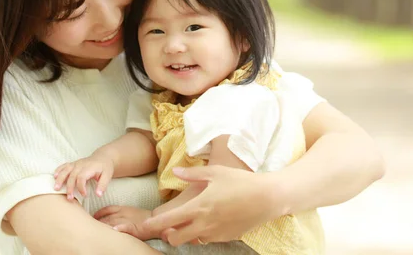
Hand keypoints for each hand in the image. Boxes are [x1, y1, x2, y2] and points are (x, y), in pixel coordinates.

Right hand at [54, 155, 113, 199]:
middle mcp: (81, 164)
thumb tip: (98, 195)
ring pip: (66, 170)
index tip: (84, 195)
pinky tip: (54, 176)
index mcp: (89, 167)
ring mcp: (76, 163)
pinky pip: (64, 166)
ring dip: (60, 179)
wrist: (103, 157)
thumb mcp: (108, 176)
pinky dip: (59, 170)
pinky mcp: (73, 164)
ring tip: (56, 188)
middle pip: (72, 175)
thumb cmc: (105, 168)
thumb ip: (103, 185)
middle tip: (69, 198)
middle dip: (69, 187)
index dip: (81, 187)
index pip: (82, 177)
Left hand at [94, 206, 156, 240]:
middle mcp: (123, 213)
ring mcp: (128, 220)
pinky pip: (125, 227)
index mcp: (122, 208)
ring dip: (105, 226)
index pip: (107, 209)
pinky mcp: (133, 228)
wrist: (156, 219)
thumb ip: (118, 212)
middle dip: (98, 222)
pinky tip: (114, 230)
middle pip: (107, 217)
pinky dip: (119, 228)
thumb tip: (105, 217)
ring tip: (96, 230)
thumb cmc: (142, 216)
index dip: (99, 213)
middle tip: (90, 226)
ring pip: (113, 222)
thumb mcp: (129, 210)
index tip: (92, 217)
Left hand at [144, 166, 285, 245]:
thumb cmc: (241, 181)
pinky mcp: (226, 238)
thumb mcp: (216, 173)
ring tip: (188, 221)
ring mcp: (216, 233)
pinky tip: (207, 221)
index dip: (154, 224)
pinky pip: (207, 239)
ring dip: (186, 234)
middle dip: (168, 234)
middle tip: (169, 224)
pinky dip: (202, 233)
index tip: (145, 224)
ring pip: (191, 241)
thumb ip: (192, 174)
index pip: (169, 221)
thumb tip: (175, 172)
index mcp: (199, 207)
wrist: (268, 198)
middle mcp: (205, 224)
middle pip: (176, 239)